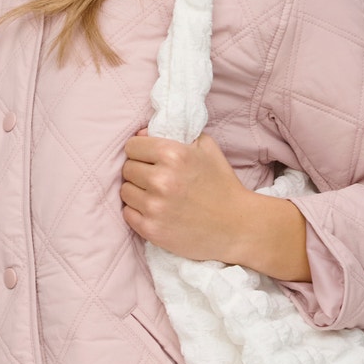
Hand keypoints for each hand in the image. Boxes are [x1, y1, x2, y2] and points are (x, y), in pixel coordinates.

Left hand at [120, 126, 255, 263]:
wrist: (238, 226)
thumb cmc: (221, 185)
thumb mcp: (206, 148)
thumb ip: (174, 134)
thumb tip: (141, 133)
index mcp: (173, 154)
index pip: (132, 146)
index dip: (141, 152)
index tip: (150, 159)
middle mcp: (161, 179)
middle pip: (127, 169)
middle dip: (139, 172)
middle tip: (156, 179)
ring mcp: (155, 207)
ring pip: (125, 191)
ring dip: (137, 192)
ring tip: (157, 196)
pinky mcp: (152, 230)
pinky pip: (128, 214)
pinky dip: (138, 212)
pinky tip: (156, 211)